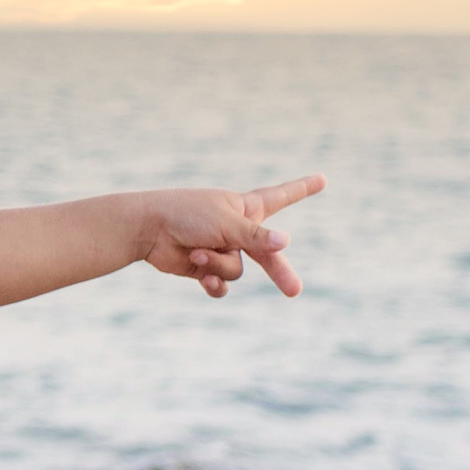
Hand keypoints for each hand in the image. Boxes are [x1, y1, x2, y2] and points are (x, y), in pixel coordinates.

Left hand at [140, 176, 323, 298]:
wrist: (147, 229)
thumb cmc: (186, 215)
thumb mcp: (227, 223)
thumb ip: (256, 236)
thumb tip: (285, 243)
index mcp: (245, 207)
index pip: (281, 196)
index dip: (302, 188)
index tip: (322, 179)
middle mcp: (236, 229)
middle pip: (268, 254)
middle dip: (279, 272)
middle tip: (294, 291)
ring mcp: (222, 249)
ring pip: (237, 270)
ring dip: (218, 264)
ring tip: (197, 251)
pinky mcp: (204, 268)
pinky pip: (221, 285)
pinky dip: (213, 283)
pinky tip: (201, 277)